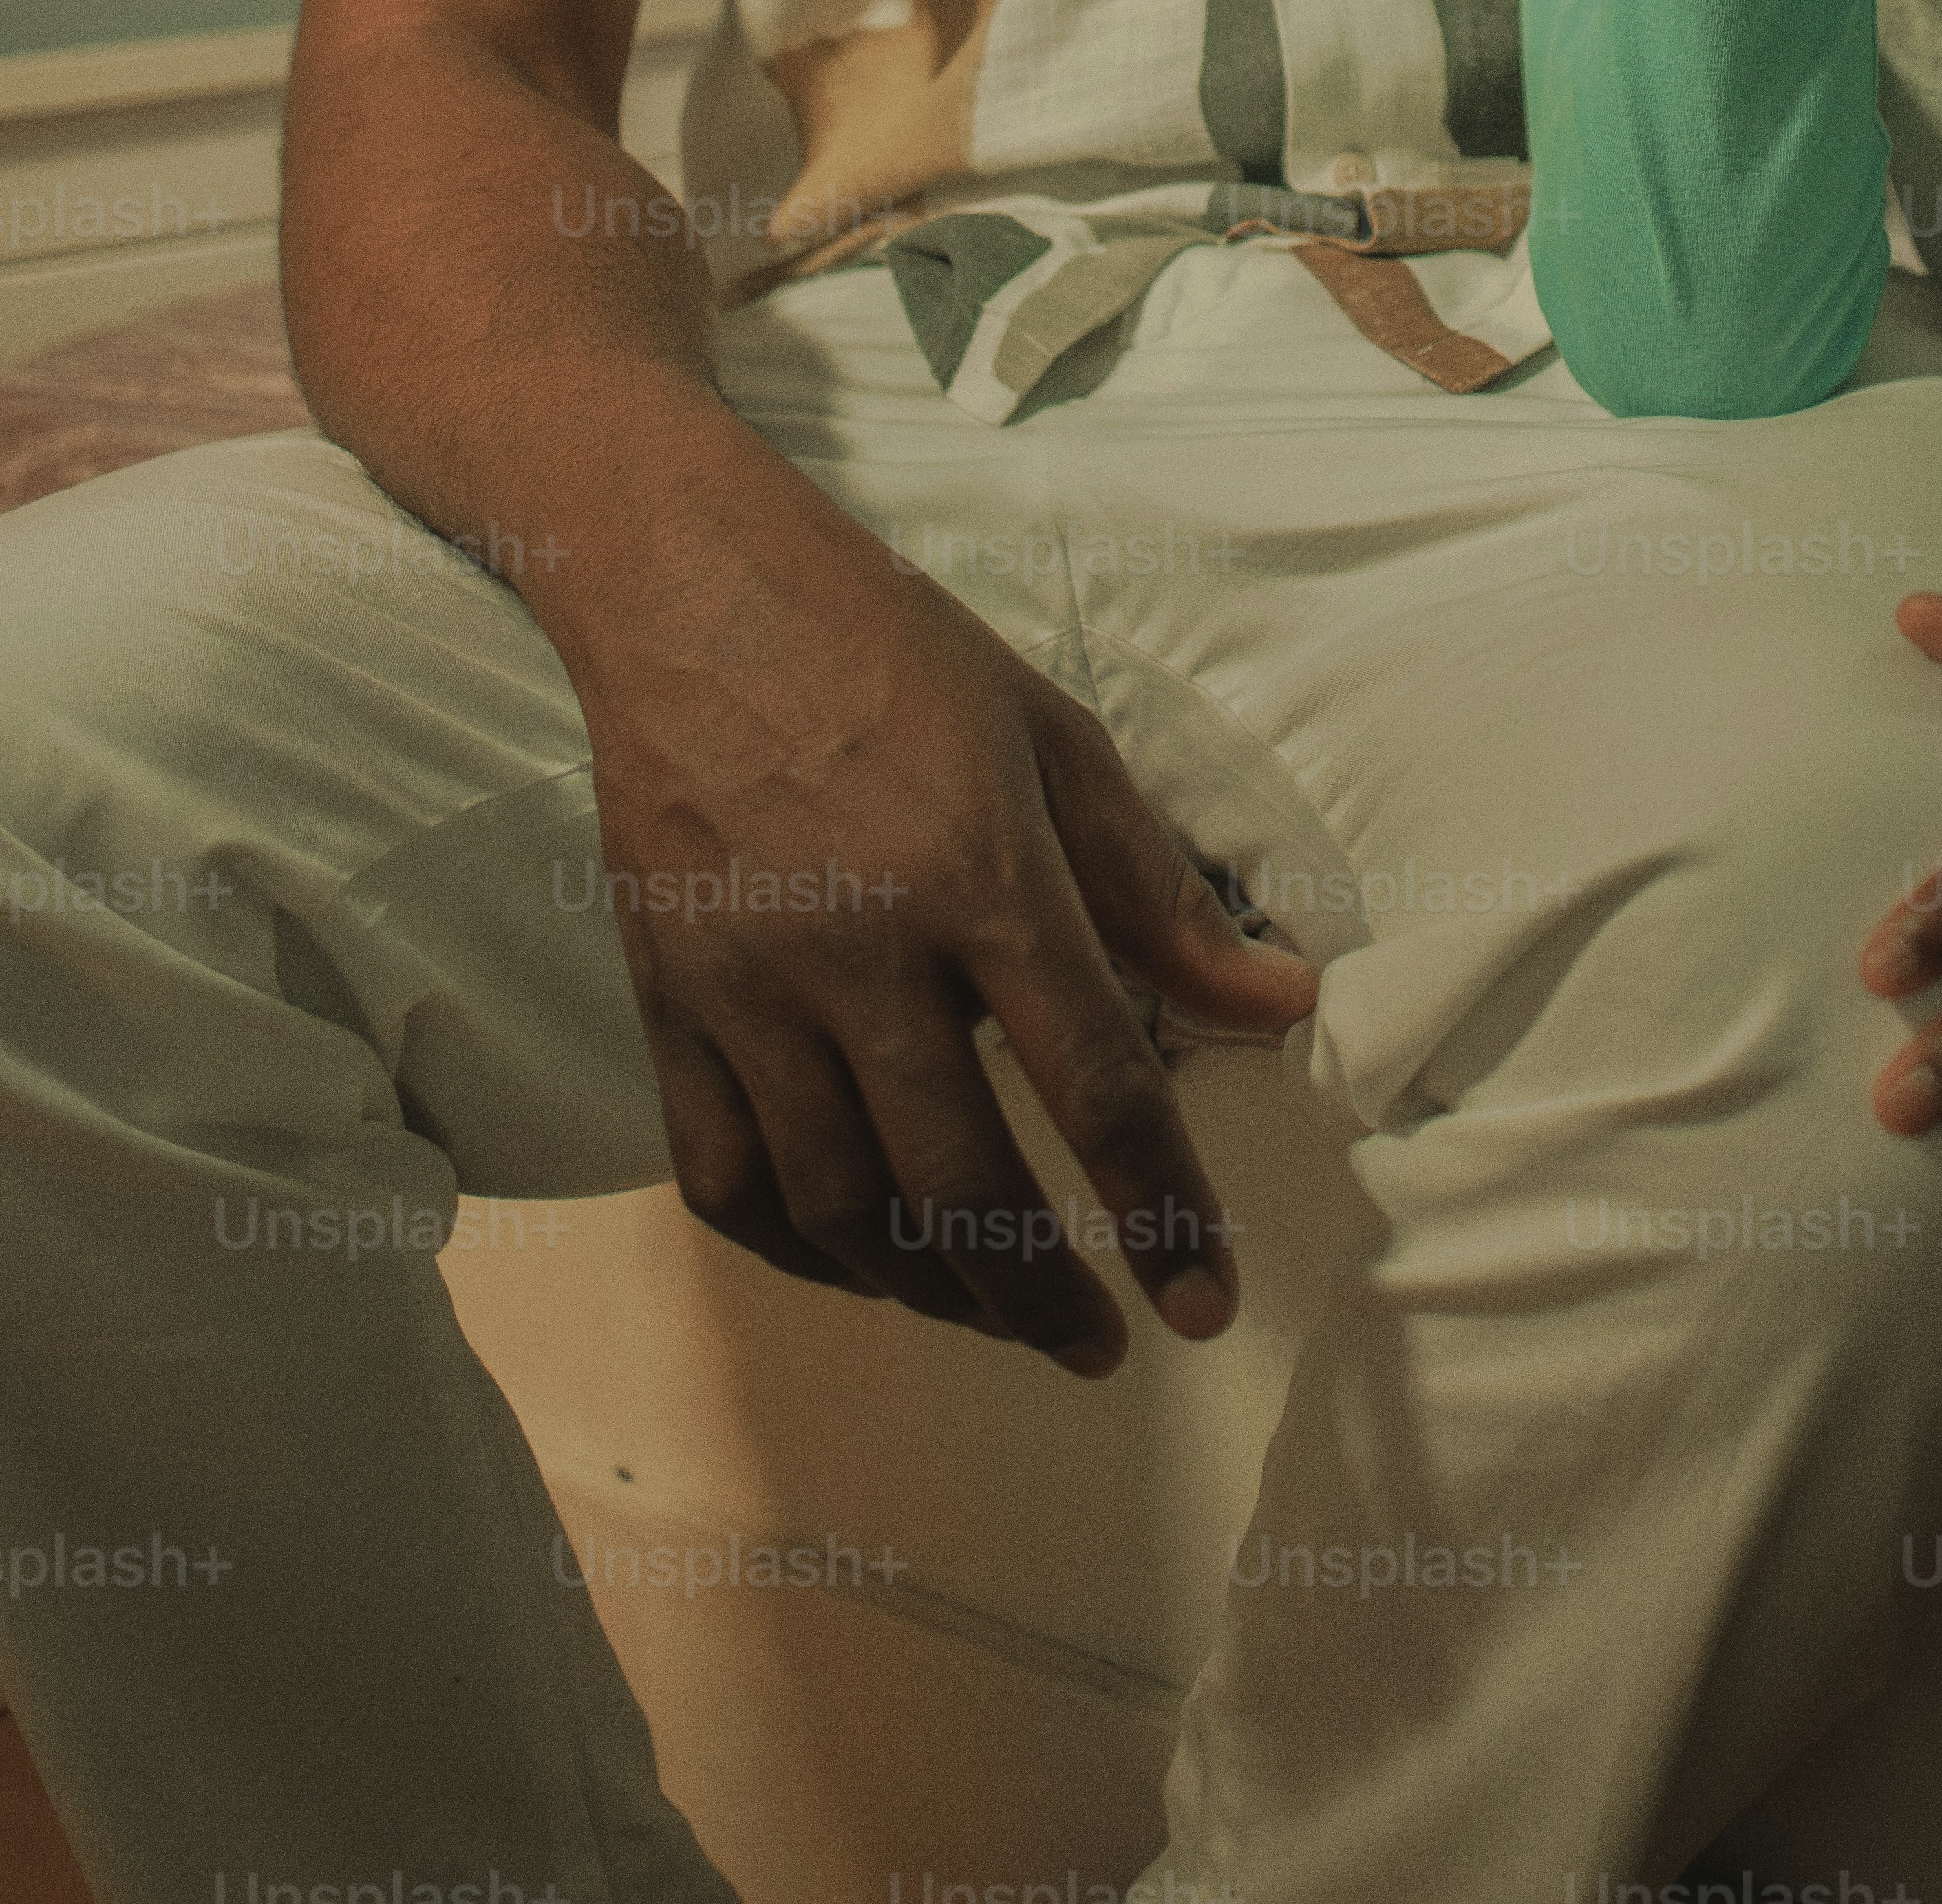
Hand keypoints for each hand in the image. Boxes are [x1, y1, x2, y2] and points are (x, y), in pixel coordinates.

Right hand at [567, 470, 1318, 1369]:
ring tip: (998, 1312)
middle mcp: (859, 950)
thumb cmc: (896, 657)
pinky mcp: (667, 1004)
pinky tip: (866, 1262)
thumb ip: (1160, 893)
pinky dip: (800, 1251)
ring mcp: (748, 989)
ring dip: (930, 1292)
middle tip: (1097, 1344)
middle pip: (959, 1184)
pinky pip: (724, 1181)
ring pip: (840, 1208)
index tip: (1205, 1305)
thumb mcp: (1056, 742)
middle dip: (1041, 1295)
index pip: (1095, 1085)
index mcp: (979, 875)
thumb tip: (1274, 1004)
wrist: (697, 597)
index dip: (1160, 1212)